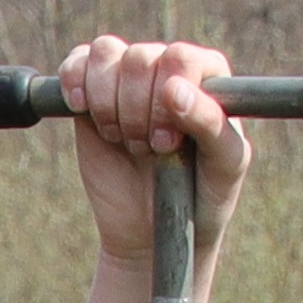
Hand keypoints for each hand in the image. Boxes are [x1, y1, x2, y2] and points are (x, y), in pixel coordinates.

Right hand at [57, 32, 252, 302]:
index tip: (174, 138)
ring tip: (129, 145)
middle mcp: (170, 76)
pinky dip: (78, 84)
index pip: (190, 56)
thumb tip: (184, 92)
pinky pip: (80, 64)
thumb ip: (216, 127)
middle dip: (144, 110)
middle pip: (146, 56)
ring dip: (113, 106)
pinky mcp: (92, 98)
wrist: (153, 247)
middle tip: (155, 152)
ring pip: (111, 57)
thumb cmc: (199, 212)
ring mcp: (129, 85)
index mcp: (211, 83)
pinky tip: (89, 115)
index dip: (177, 92)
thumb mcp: (224, 174)